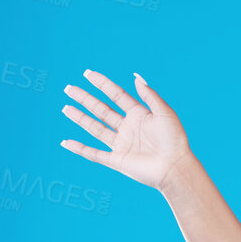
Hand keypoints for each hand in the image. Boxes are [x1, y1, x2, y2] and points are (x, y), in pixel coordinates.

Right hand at [60, 70, 191, 190]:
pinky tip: (66, 143)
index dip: (102, 84)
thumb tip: (135, 77)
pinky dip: (80, 149)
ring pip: (95, 128)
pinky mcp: (118, 161)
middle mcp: (128, 128)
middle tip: (69, 88)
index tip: (87, 74)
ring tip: (65, 107)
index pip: (116, 95)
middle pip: (101, 110)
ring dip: (80, 118)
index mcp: (139, 115)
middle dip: (85, 99)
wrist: (175, 168)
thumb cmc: (175, 140)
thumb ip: (149, 95)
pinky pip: (94, 154)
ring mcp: (122, 144)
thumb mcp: (164, 112)